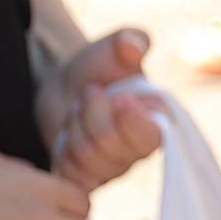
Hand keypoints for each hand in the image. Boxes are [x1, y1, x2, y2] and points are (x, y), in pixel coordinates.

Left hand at [40, 28, 161, 187]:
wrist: (67, 85)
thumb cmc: (99, 65)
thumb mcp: (115, 45)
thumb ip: (131, 40)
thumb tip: (132, 47)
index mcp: (157, 119)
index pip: (152, 136)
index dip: (131, 121)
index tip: (118, 96)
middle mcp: (139, 150)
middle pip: (109, 145)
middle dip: (90, 113)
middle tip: (90, 93)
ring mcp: (113, 168)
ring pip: (86, 159)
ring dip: (75, 128)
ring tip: (79, 111)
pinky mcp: (88, 179)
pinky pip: (71, 175)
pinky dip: (63, 151)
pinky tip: (69, 134)